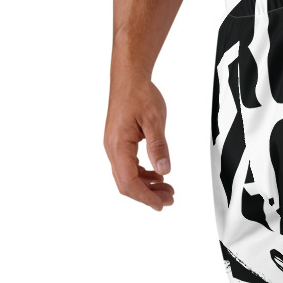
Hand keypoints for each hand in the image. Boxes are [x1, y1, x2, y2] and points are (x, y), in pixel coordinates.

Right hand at [104, 73, 174, 210]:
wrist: (129, 78)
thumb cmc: (140, 94)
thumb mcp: (154, 120)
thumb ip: (159, 147)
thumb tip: (164, 170)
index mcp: (118, 145)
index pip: (129, 181)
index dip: (146, 196)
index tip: (161, 204)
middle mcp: (112, 148)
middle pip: (126, 183)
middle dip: (148, 195)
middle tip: (169, 199)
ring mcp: (114, 147)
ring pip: (127, 176)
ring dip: (147, 186)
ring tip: (167, 189)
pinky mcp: (119, 144)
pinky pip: (129, 166)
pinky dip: (143, 175)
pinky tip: (157, 175)